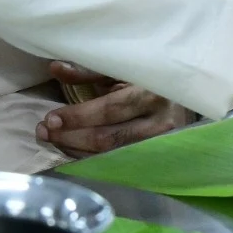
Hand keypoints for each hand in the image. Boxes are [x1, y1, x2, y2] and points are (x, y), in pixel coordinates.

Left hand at [35, 61, 194, 156]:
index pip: (111, 109)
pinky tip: (70, 149)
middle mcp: (159, 122)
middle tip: (44, 131)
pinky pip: (116, 164)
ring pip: (111, 156)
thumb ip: (88, 71)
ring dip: (75, 149)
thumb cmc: (148, 79)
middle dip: (71, 136)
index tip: (51, 117)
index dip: (79, 116)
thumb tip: (55, 68)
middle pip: (109, 138)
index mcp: (152, 92)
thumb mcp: (121, 69)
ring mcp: (159, 146)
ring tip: (51, 139)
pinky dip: (89, 157)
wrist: (189, 98)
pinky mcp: (154, 160)